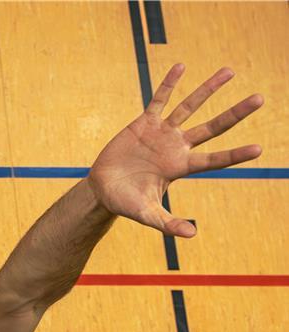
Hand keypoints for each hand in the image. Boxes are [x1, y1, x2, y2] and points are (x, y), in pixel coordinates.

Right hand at [88, 64, 262, 237]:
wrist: (102, 189)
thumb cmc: (125, 203)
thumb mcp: (146, 214)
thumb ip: (167, 223)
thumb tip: (191, 235)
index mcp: (180, 167)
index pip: (214, 160)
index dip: (234, 154)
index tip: (258, 149)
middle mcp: (176, 147)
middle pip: (212, 127)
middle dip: (235, 114)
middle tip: (260, 99)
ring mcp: (162, 133)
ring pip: (190, 107)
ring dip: (208, 90)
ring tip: (230, 71)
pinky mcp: (144, 123)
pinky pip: (159, 100)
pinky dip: (169, 84)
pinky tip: (181, 67)